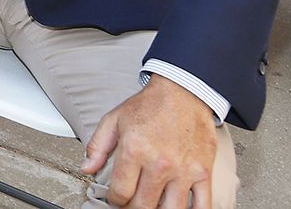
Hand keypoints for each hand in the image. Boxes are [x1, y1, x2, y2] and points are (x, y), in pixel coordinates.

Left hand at [81, 77, 217, 207]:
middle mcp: (159, 163)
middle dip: (132, 208)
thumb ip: (97, 146)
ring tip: (151, 205)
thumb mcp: (114, 120)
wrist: (183, 92)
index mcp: (135, 150)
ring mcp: (184, 170)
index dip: (114, 200)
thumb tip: (86, 168)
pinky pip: (202, 206)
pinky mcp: (203, 173)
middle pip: (143, 206)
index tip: (115, 198)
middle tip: (130, 203)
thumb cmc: (150, 106)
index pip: (121, 192)